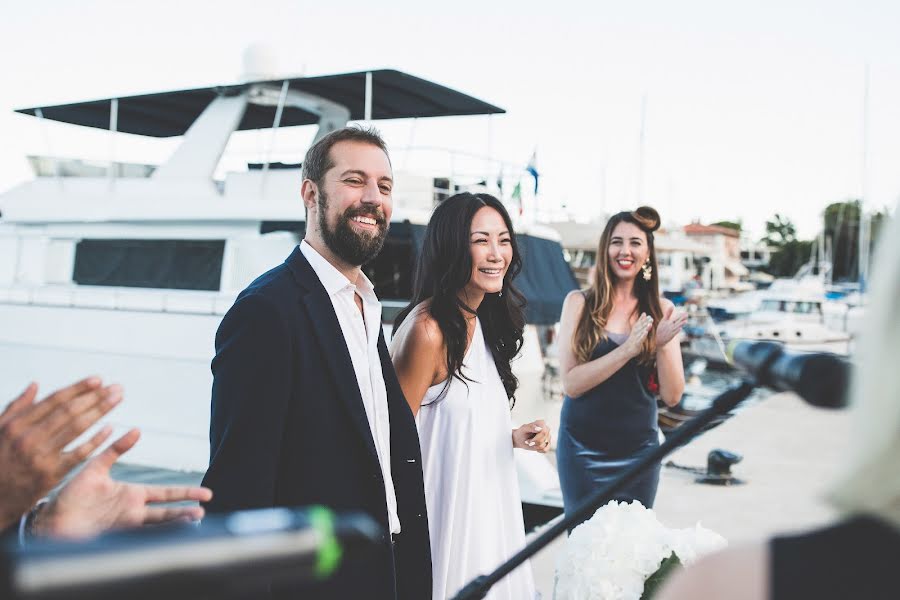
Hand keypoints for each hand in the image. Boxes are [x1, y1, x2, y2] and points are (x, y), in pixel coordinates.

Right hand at [0, 378, 121, 528]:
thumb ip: (16, 407)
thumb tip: (35, 385)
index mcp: (17, 424)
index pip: (54, 400)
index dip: (78, 388)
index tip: (98, 380)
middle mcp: (29, 438)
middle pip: (69, 411)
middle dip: (95, 397)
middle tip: (116, 388)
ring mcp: (41, 456)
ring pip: (77, 428)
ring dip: (100, 411)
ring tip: (117, 399)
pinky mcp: (51, 474)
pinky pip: (79, 453)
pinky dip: (96, 440)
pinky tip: (111, 429)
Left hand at [33, 429, 212, 538]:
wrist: (51, 519)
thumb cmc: (71, 494)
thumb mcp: (96, 467)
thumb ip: (116, 450)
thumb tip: (137, 429)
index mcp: (131, 494)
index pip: (165, 493)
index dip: (185, 493)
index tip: (204, 493)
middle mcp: (132, 510)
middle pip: (166, 509)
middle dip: (186, 508)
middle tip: (205, 508)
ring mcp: (124, 524)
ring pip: (156, 523)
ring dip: (174, 521)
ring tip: (195, 519)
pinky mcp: (114, 534)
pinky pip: (137, 534)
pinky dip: (153, 534)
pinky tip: (166, 532)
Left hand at [512, 419, 551, 452]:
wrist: (520, 439)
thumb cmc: (521, 433)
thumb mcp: (524, 429)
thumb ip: (531, 427)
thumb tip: (539, 429)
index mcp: (541, 423)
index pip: (544, 432)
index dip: (536, 438)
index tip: (528, 440)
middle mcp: (546, 429)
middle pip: (544, 440)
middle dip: (534, 442)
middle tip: (528, 441)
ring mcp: (547, 437)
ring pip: (544, 445)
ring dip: (535, 446)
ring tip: (530, 443)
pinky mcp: (547, 444)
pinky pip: (545, 450)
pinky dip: (539, 450)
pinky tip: (534, 447)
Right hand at [622, 313, 653, 357]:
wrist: (626, 351)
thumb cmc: (632, 342)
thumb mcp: (635, 334)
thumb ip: (639, 327)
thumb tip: (642, 320)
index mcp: (635, 331)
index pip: (638, 324)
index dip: (642, 319)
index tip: (646, 314)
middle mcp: (635, 333)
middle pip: (640, 327)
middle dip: (645, 322)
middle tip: (650, 317)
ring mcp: (635, 338)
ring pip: (641, 332)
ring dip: (645, 328)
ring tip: (650, 324)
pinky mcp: (637, 343)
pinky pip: (640, 339)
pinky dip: (643, 335)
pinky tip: (646, 332)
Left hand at [655, 305, 687, 347]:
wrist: (658, 338)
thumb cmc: (662, 329)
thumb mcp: (664, 320)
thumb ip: (668, 313)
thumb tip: (672, 306)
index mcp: (672, 322)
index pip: (677, 318)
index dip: (681, 315)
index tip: (685, 312)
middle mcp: (673, 326)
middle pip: (678, 321)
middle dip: (682, 318)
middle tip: (687, 314)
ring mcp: (672, 331)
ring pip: (677, 327)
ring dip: (681, 324)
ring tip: (685, 321)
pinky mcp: (670, 336)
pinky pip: (674, 333)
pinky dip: (677, 331)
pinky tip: (680, 328)